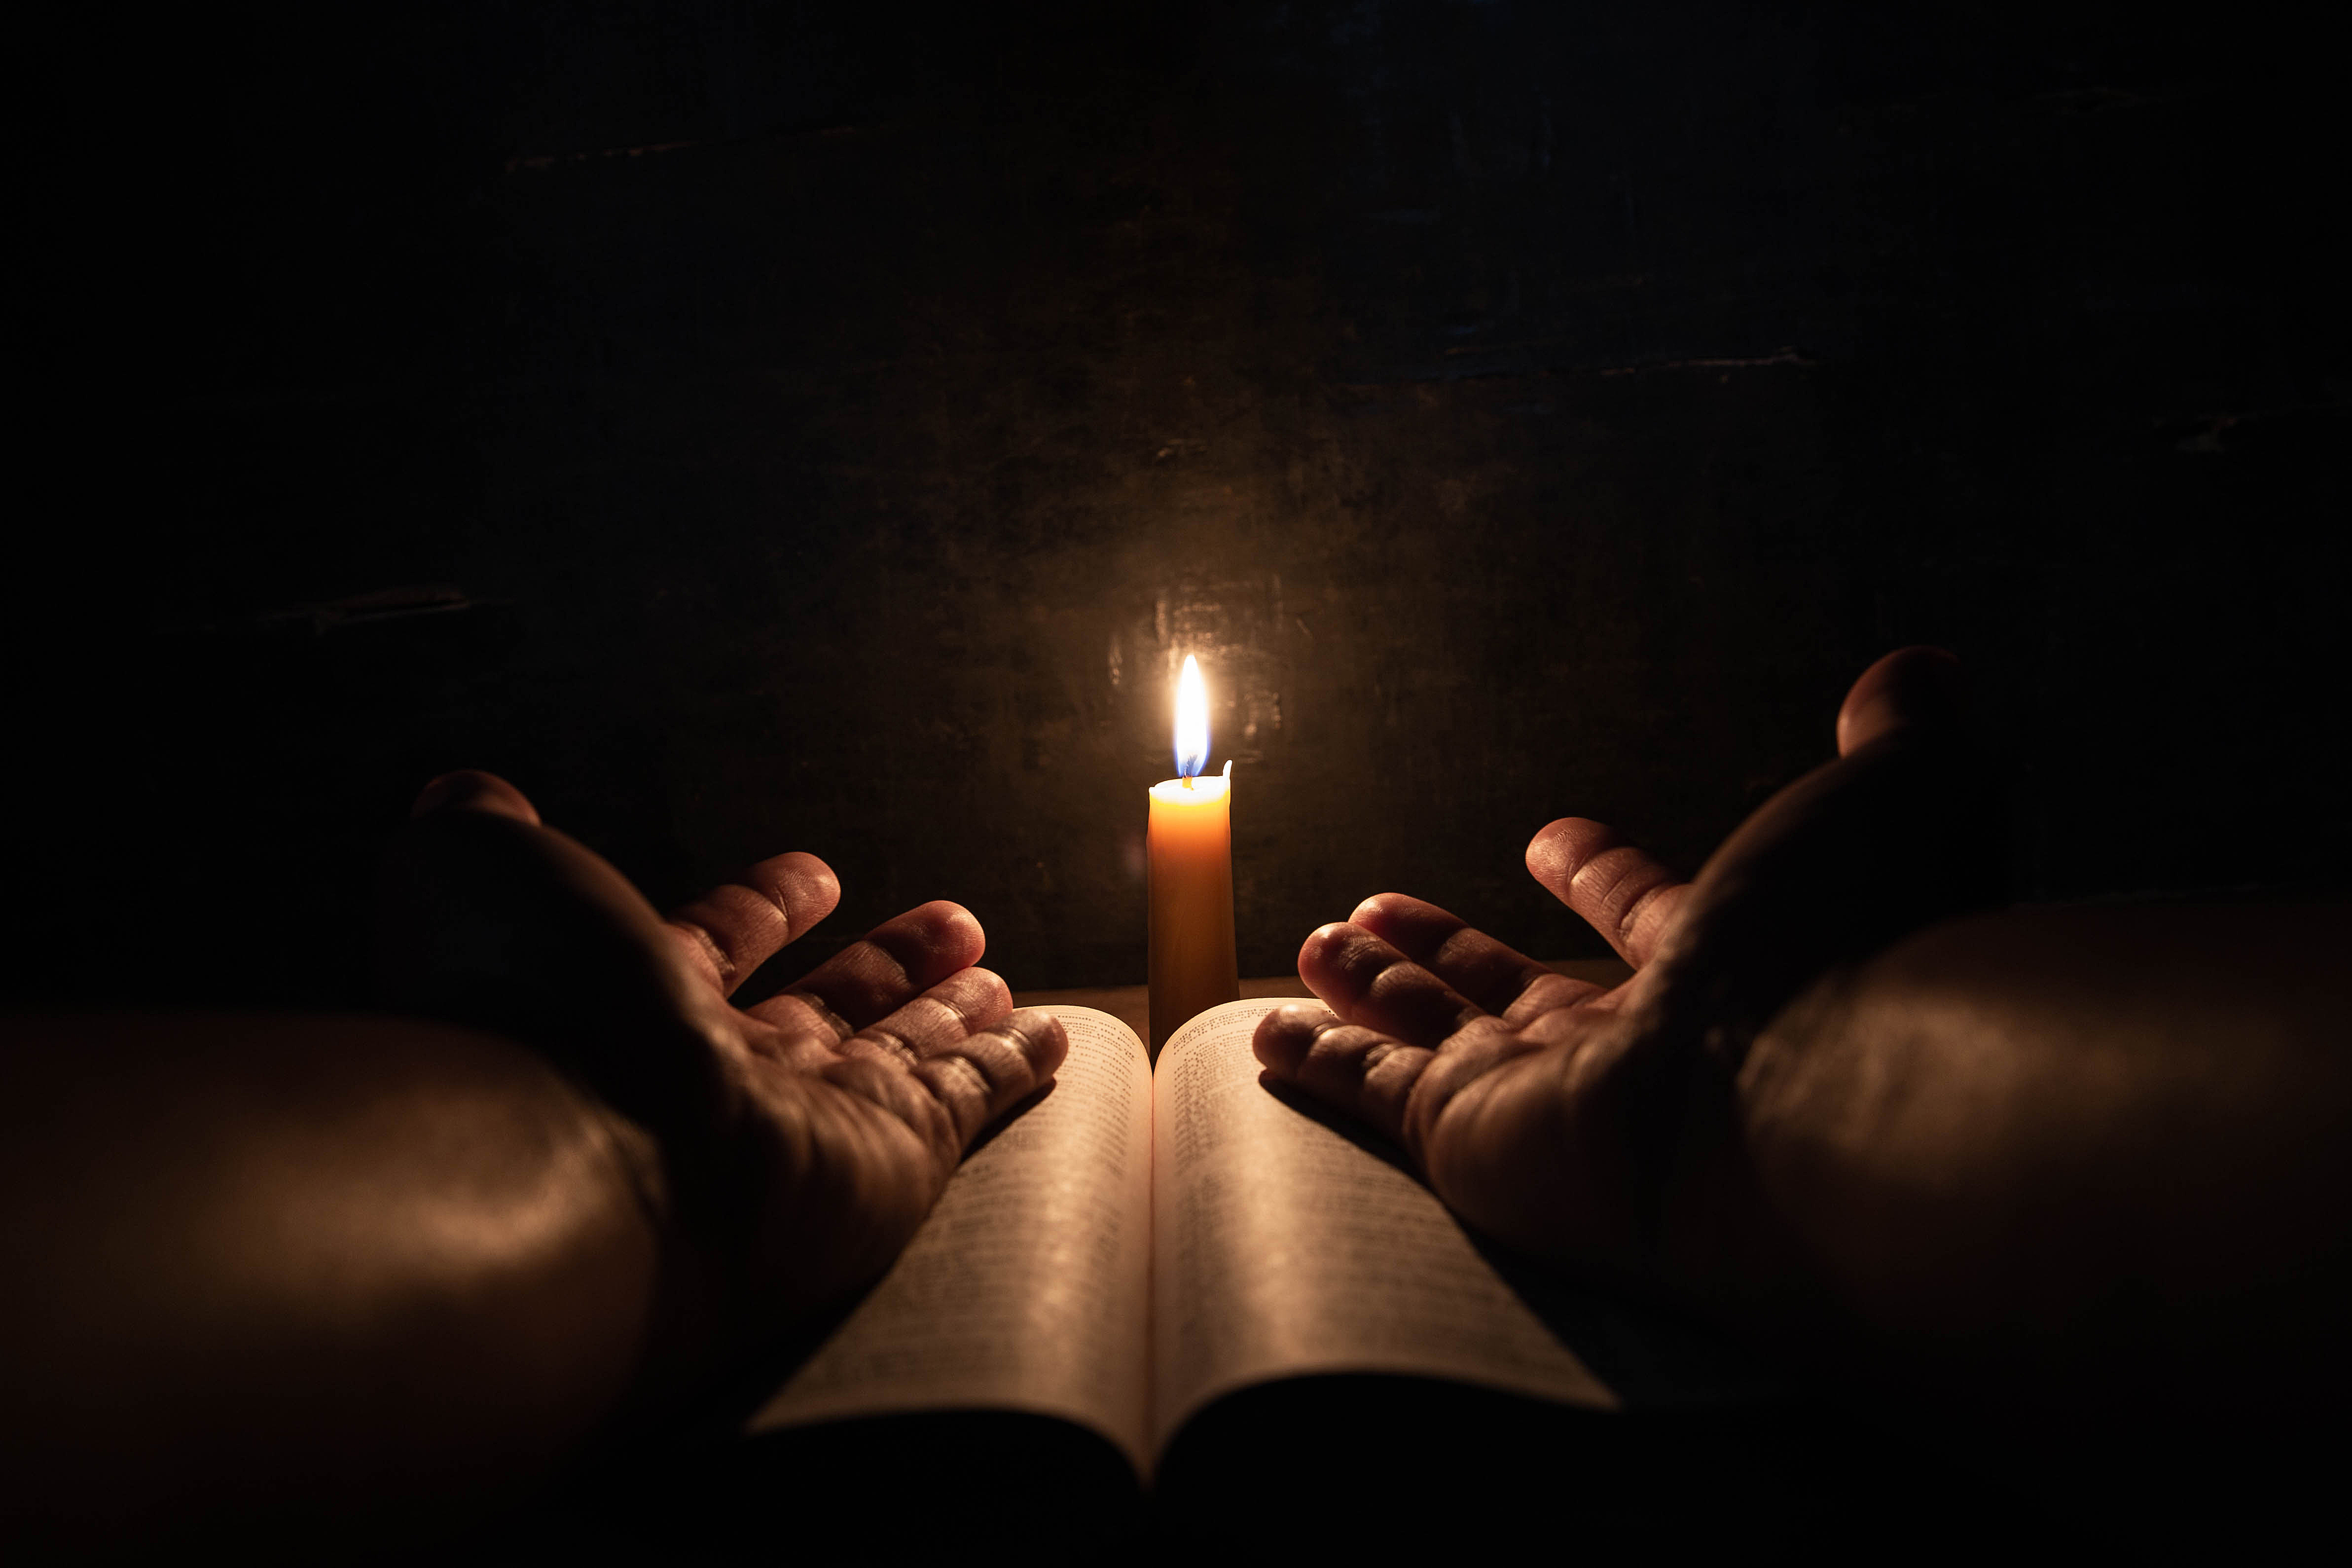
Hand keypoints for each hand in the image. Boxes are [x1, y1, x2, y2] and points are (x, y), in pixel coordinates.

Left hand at [374, 771, 1066, 1377]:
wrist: (571, 1162)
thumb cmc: (516, 1019)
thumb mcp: (471, 877)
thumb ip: (477, 835)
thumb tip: (470, 794)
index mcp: (628, 1009)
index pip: (714, 951)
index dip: (764, 908)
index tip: (813, 875)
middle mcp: (720, 1077)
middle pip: (824, 1014)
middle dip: (885, 969)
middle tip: (948, 926)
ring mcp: (807, 1126)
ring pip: (900, 1060)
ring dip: (952, 1016)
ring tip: (1002, 979)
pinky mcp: (887, 1166)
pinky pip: (963, 1106)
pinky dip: (1009, 1071)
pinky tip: (1051, 1040)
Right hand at [1252, 648, 2001, 1278]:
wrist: (1813, 1101)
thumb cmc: (1859, 954)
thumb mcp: (1899, 799)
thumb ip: (1903, 736)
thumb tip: (1919, 671)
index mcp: (1723, 965)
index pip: (1644, 916)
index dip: (1600, 876)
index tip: (1558, 840)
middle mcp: (1632, 1041)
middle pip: (1518, 989)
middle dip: (1454, 946)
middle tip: (1388, 904)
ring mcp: (1546, 1097)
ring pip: (1435, 1037)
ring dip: (1377, 988)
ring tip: (1320, 941)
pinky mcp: (1470, 1139)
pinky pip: (1374, 1094)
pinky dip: (1318, 1064)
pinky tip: (1268, 1039)